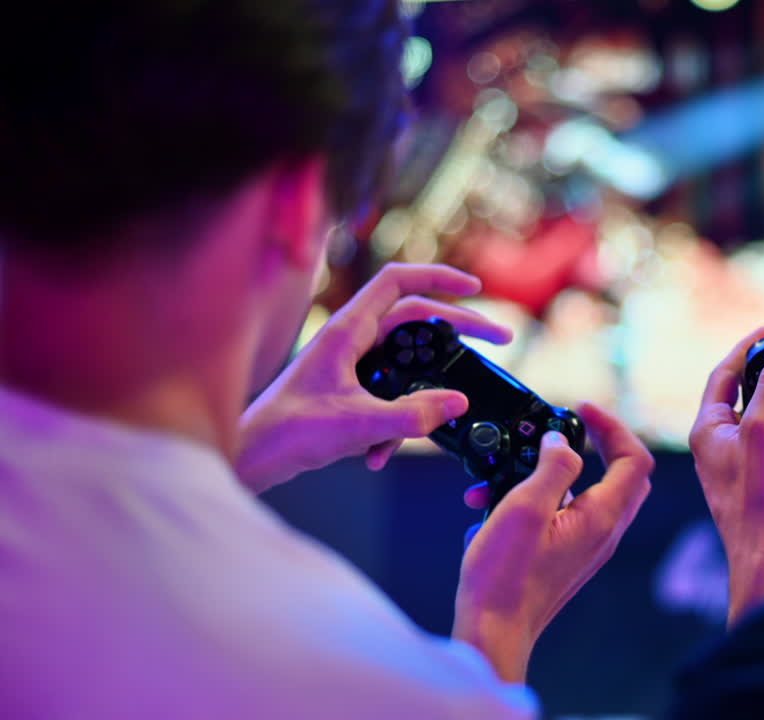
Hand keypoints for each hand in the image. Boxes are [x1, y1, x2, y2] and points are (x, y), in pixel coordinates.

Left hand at [236, 263, 513, 492]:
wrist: (252, 458)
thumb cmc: (288, 433)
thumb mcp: (359, 425)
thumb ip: (412, 415)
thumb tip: (457, 402)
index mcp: (347, 330)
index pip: (399, 281)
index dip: (440, 277)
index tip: (475, 289)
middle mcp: (350, 339)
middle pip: (415, 318)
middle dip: (458, 330)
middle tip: (496, 340)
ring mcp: (350, 363)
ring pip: (406, 362)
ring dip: (424, 390)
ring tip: (443, 414)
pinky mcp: (349, 388)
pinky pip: (389, 393)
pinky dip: (395, 420)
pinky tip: (381, 454)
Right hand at [452, 403, 652, 682]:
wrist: (493, 628)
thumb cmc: (506, 576)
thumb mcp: (526, 507)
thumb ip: (553, 468)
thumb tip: (562, 442)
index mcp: (601, 517)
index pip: (635, 459)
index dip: (614, 426)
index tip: (582, 409)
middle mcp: (603, 532)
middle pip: (624, 473)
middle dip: (600, 442)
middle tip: (571, 426)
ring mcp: (587, 545)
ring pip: (593, 492)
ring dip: (558, 471)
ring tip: (515, 467)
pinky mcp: (567, 554)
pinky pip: (567, 512)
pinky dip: (542, 496)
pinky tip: (498, 501)